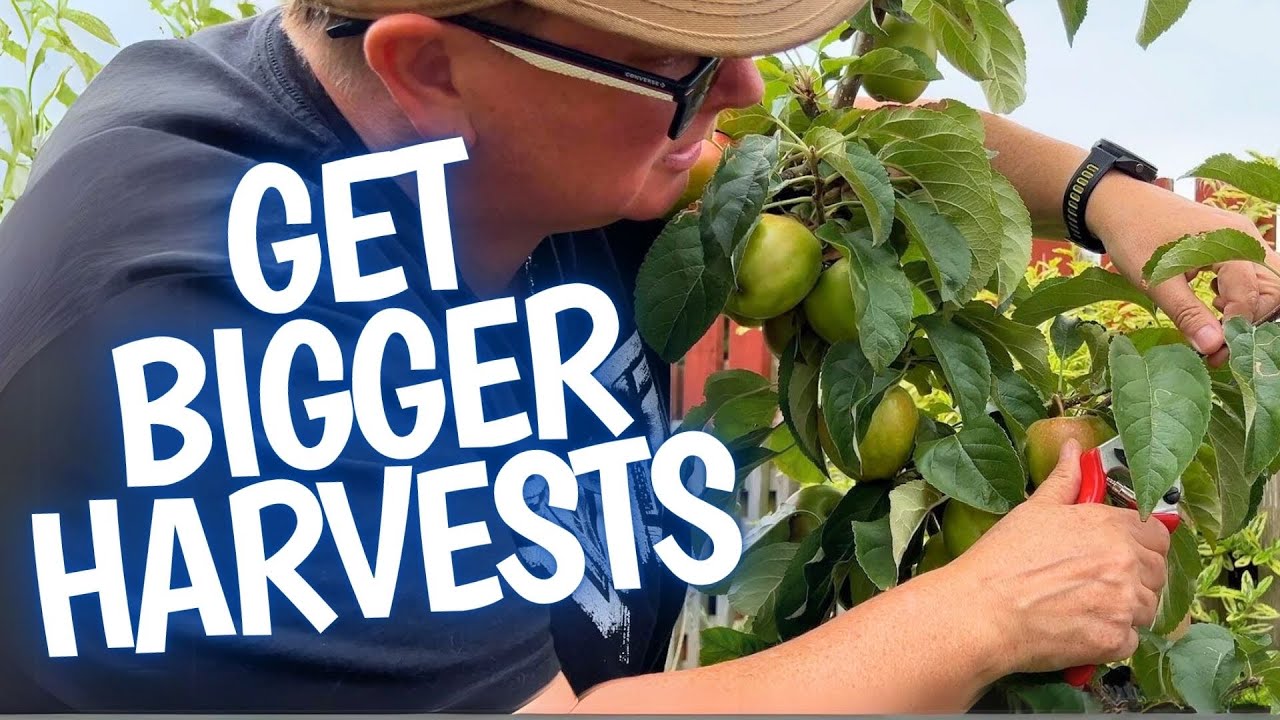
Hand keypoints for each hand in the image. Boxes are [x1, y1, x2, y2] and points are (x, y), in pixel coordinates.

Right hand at [941, 439, 1171, 674]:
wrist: (981, 611)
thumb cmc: (1002, 560)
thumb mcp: (1034, 510)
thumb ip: (1065, 480)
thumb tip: (1074, 449)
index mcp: (1110, 526)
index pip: (1158, 534)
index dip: (1141, 543)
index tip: (1123, 551)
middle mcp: (1125, 563)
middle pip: (1157, 573)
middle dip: (1134, 577)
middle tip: (1095, 582)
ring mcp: (1124, 604)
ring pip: (1147, 608)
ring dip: (1124, 609)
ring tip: (1084, 606)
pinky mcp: (1115, 640)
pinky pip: (1131, 640)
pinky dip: (1111, 639)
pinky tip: (1080, 628)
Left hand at [1090, 176, 1279, 364]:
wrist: (1121, 203)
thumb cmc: (1133, 235)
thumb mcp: (1155, 279)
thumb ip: (1186, 312)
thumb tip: (1212, 346)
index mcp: (1231, 242)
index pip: (1254, 295)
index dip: (1236, 328)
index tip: (1212, 352)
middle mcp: (1245, 239)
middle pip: (1275, 288)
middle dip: (1251, 320)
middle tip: (1216, 341)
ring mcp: (1242, 239)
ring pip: (1268, 282)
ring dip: (1249, 309)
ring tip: (1215, 322)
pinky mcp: (1234, 243)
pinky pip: (1254, 274)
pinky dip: (1242, 295)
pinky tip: (1214, 302)